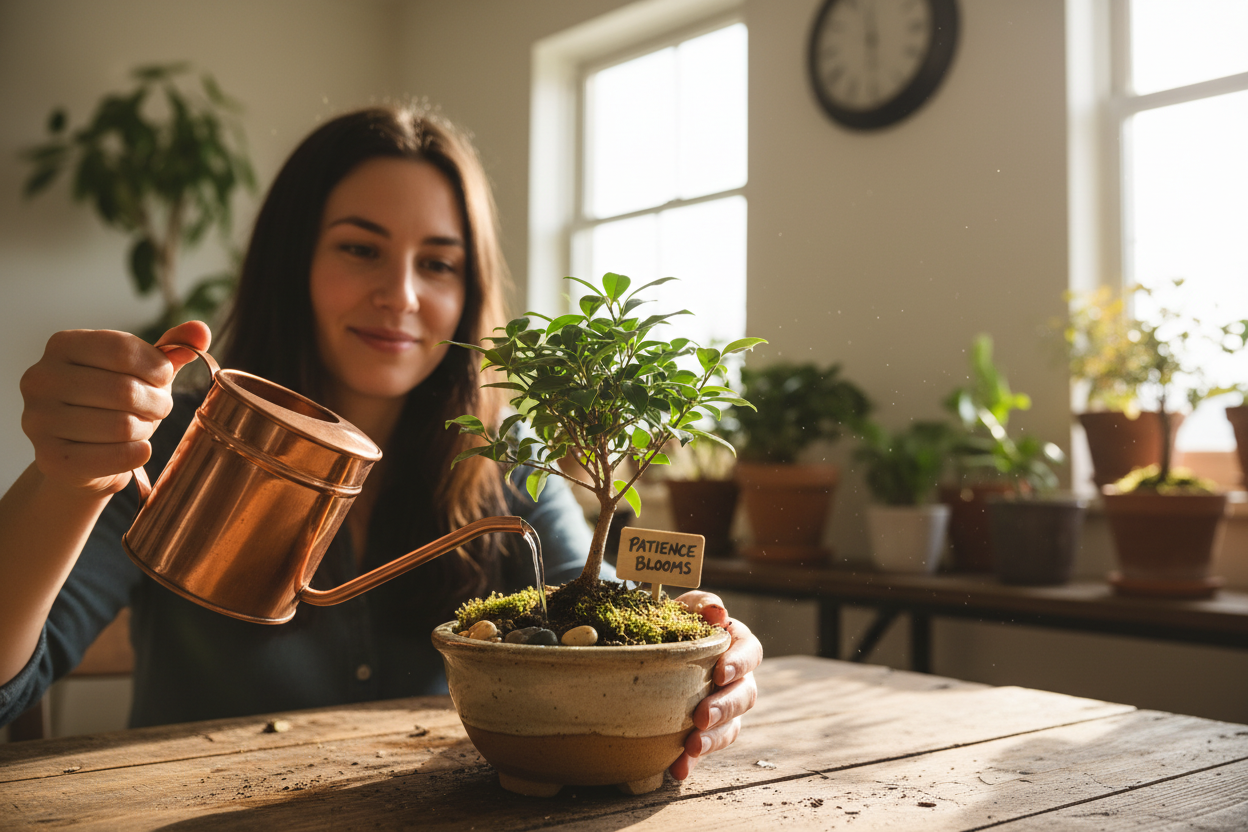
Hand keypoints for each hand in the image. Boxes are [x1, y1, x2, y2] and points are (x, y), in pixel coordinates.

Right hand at [20, 321, 211, 495]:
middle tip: (158, 409)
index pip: (122, 349)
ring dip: (146, 429)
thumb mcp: (143, 370)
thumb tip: (201, 331)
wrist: (86, 456)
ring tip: (141, 427)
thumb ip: (172, 347)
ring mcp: (38, 419)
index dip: (157, 368)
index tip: (164, 379)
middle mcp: (40, 378)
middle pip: (124, 390)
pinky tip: (137, 449)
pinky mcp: (49, 459)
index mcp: (62, 345)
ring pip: (121, 425)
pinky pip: (113, 457)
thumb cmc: (115, 404)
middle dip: (157, 403)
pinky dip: (137, 454)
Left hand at [669, 590, 762, 780]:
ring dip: (713, 739)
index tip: (720, 673)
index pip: (751, 652)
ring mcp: (726, 709)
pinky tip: (677, 769)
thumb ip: (703, 605)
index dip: (739, 664)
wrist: (655, 648)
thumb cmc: (678, 623)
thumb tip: (717, 612)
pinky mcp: (707, 732)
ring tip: (691, 747)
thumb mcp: (687, 608)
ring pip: (731, 728)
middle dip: (725, 707)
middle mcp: (738, 680)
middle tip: (702, 716)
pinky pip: (705, 750)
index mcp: (737, 646)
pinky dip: (692, 762)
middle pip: (745, 696)